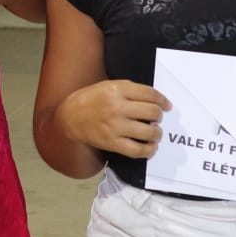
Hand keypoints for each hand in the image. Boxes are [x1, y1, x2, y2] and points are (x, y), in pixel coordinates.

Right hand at [57, 80, 171, 158]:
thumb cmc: (91, 100)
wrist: (69, 118)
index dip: (162, 100)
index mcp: (116, 89)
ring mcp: (115, 126)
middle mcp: (117, 107)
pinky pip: (138, 150)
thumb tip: (154, 99)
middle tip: (156, 119)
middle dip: (159, 116)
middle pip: (152, 112)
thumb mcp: (107, 86)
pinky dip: (149, 150)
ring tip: (155, 133)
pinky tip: (150, 147)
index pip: (149, 94)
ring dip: (157, 133)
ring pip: (149, 132)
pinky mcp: (112, 143)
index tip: (166, 105)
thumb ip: (129, 90)